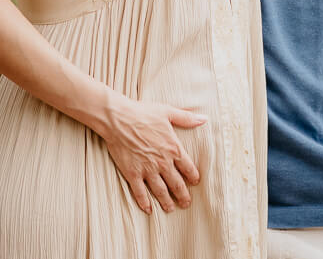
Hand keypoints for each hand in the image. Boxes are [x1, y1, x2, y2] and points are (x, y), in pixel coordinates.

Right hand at [100, 98, 205, 213]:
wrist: (119, 119)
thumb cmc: (143, 113)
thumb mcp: (168, 112)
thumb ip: (187, 118)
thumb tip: (204, 119)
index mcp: (173, 148)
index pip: (188, 167)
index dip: (193, 177)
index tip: (195, 182)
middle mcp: (162, 162)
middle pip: (176, 183)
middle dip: (183, 195)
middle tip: (186, 203)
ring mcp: (147, 170)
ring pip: (160, 191)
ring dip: (167, 201)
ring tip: (171, 208)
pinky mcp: (132, 174)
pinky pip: (140, 192)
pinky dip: (144, 202)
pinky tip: (148, 209)